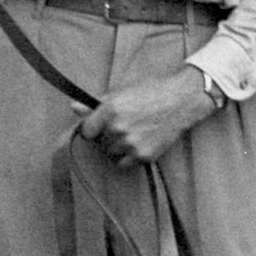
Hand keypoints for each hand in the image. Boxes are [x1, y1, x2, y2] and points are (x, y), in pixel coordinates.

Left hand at [78, 69, 221, 167]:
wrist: (182, 100)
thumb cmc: (151, 91)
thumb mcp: (121, 93)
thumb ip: (95, 105)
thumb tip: (73, 107)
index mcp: (109, 110)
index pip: (86, 131)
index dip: (92, 129)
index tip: (99, 126)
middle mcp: (118, 128)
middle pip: (99, 142)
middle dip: (106, 136)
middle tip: (123, 126)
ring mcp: (131, 143)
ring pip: (111, 153)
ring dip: (118, 147)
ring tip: (133, 133)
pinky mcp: (144, 155)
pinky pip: (125, 164)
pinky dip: (129, 157)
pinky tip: (138, 143)